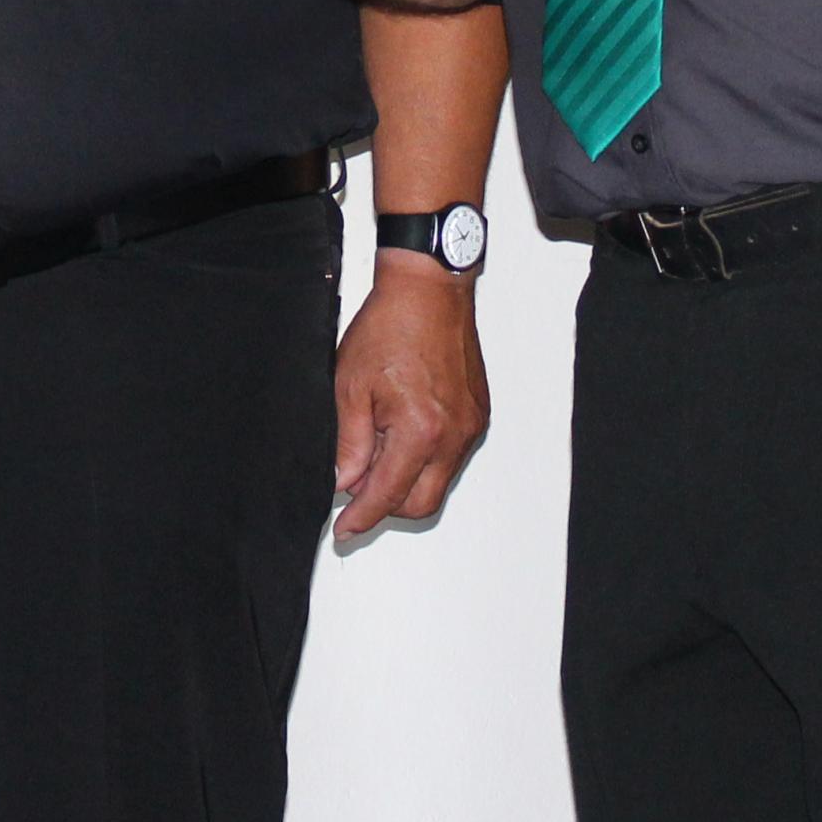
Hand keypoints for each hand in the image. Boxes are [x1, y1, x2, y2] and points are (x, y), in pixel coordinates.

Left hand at [332, 260, 486, 538]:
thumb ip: (348, 444)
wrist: (429, 290)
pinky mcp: (478, 415)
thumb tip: (344, 482)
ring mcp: (470, 426)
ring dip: (406, 479)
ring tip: (376, 447)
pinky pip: (451, 456)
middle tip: (355, 487)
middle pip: (420, 503)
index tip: (344, 530)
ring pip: (438, 481)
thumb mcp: (350, 387)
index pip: (387, 496)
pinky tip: (400, 432)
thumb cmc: (391, 326)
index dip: (361, 518)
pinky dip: (425, 458)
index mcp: (420, 431)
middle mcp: (453, 435)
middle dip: (386, 506)